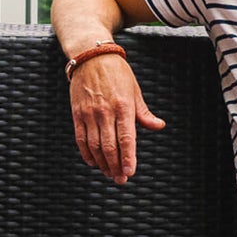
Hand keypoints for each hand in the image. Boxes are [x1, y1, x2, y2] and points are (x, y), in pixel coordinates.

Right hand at [68, 54, 165, 183]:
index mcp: (123, 107)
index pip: (126, 138)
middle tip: (120, 179)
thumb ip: (144, 113)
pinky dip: (86, 153)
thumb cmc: (117, 73)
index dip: (128, 158)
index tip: (130, 172)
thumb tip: (159, 126)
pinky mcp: (77, 113)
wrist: (91, 56)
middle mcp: (105, 112)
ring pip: (94, 146)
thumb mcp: (135, 91)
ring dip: (102, 163)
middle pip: (109, 146)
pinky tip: (93, 162)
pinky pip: (81, 139)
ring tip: (109, 173)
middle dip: (115, 166)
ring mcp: (89, 113)